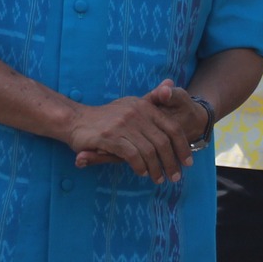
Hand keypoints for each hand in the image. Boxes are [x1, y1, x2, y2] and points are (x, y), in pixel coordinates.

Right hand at [65, 85, 192, 182]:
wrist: (75, 120)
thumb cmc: (106, 117)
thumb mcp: (130, 104)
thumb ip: (151, 99)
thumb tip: (171, 83)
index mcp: (144, 106)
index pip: (171, 128)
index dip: (182, 146)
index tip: (187, 162)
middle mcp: (136, 113)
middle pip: (163, 142)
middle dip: (171, 162)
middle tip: (175, 177)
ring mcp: (123, 125)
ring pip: (149, 151)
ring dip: (156, 168)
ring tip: (158, 178)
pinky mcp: (110, 137)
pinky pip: (132, 156)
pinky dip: (140, 167)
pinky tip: (141, 172)